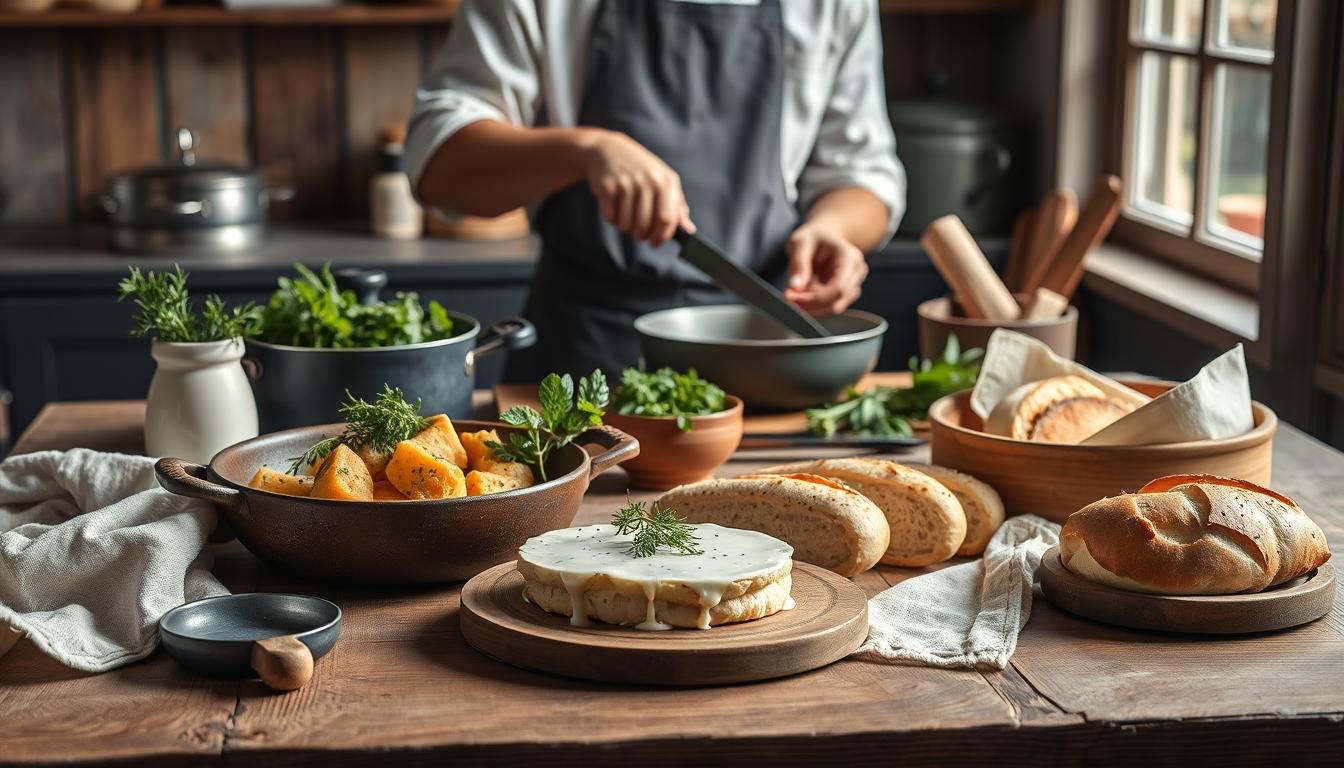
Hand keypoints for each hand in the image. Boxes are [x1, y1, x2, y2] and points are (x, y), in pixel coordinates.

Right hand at [579, 129, 693, 245]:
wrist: (607, 149)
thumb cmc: (640, 169)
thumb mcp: (663, 180)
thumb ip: (677, 205)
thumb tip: (689, 229)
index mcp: (666, 181)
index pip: (667, 220)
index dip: (661, 237)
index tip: (656, 242)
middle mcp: (647, 181)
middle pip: (645, 226)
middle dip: (641, 236)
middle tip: (638, 233)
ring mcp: (626, 183)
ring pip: (626, 225)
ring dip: (626, 227)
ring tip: (626, 215)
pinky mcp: (607, 186)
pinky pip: (611, 217)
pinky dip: (612, 219)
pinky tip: (615, 207)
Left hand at [784, 220, 869, 315]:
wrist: (825, 235)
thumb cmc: (814, 236)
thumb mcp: (800, 243)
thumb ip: (799, 264)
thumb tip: (795, 287)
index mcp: (850, 257)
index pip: (838, 289)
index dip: (814, 299)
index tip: (791, 297)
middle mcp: (856, 272)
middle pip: (836, 302)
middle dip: (809, 304)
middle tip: (788, 295)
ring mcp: (853, 284)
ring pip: (832, 307)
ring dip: (811, 305)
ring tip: (795, 290)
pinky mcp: (845, 294)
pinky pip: (829, 306)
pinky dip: (813, 304)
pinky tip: (804, 291)